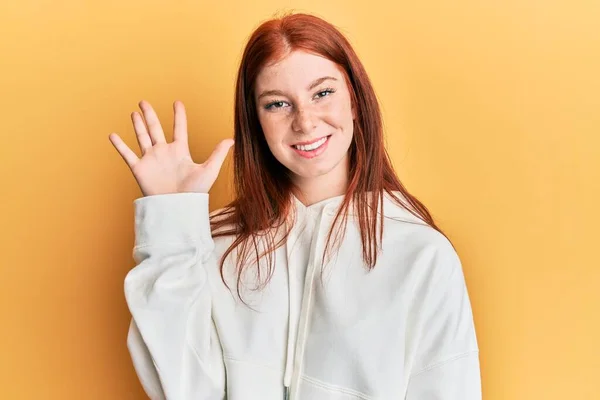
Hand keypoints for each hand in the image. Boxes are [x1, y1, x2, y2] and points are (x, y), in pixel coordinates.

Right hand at [109, 100, 233, 196]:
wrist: (178, 208)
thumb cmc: (195, 193)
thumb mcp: (209, 170)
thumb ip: (218, 154)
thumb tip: (231, 139)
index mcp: (180, 151)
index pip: (179, 128)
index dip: (179, 115)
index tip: (177, 102)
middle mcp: (164, 152)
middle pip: (155, 129)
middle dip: (150, 115)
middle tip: (143, 102)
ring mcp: (151, 160)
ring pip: (142, 137)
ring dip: (138, 125)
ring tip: (134, 113)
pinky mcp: (140, 169)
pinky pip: (128, 154)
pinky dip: (120, 145)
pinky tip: (113, 135)